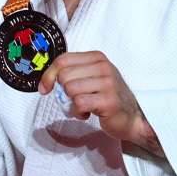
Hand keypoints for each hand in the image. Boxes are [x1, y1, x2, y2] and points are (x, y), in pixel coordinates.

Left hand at [39, 51, 162, 156]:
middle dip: (62, 92)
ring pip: (70, 89)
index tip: (45, 88)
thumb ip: (72, 73)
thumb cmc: (106, 97)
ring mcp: (108, 83)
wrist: (131, 118)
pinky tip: (87, 113)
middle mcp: (104, 67)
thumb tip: (46, 81)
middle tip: (74, 99)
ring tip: (83, 106)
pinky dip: (77, 112)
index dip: (48, 75)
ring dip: (71, 103)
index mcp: (97, 57)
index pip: (62, 60)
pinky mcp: (108, 100)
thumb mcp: (91, 78)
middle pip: (64, 75)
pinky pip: (79, 103)